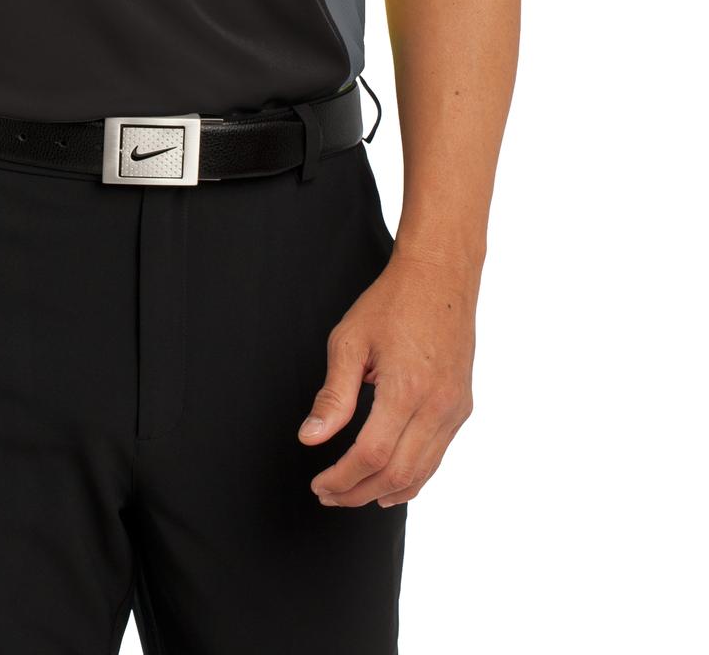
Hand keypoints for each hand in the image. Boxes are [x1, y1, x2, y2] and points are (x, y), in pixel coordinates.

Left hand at [296, 251, 475, 506]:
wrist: (440, 277)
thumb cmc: (392, 302)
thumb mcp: (350, 340)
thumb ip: (333, 395)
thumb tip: (311, 437)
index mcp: (407, 389)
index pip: (370, 455)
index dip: (342, 477)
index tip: (319, 483)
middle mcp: (437, 406)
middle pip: (396, 474)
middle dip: (358, 492)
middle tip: (329, 495)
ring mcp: (454, 410)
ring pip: (421, 472)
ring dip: (385, 492)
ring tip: (352, 494)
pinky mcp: (462, 407)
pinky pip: (437, 457)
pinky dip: (412, 478)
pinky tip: (391, 485)